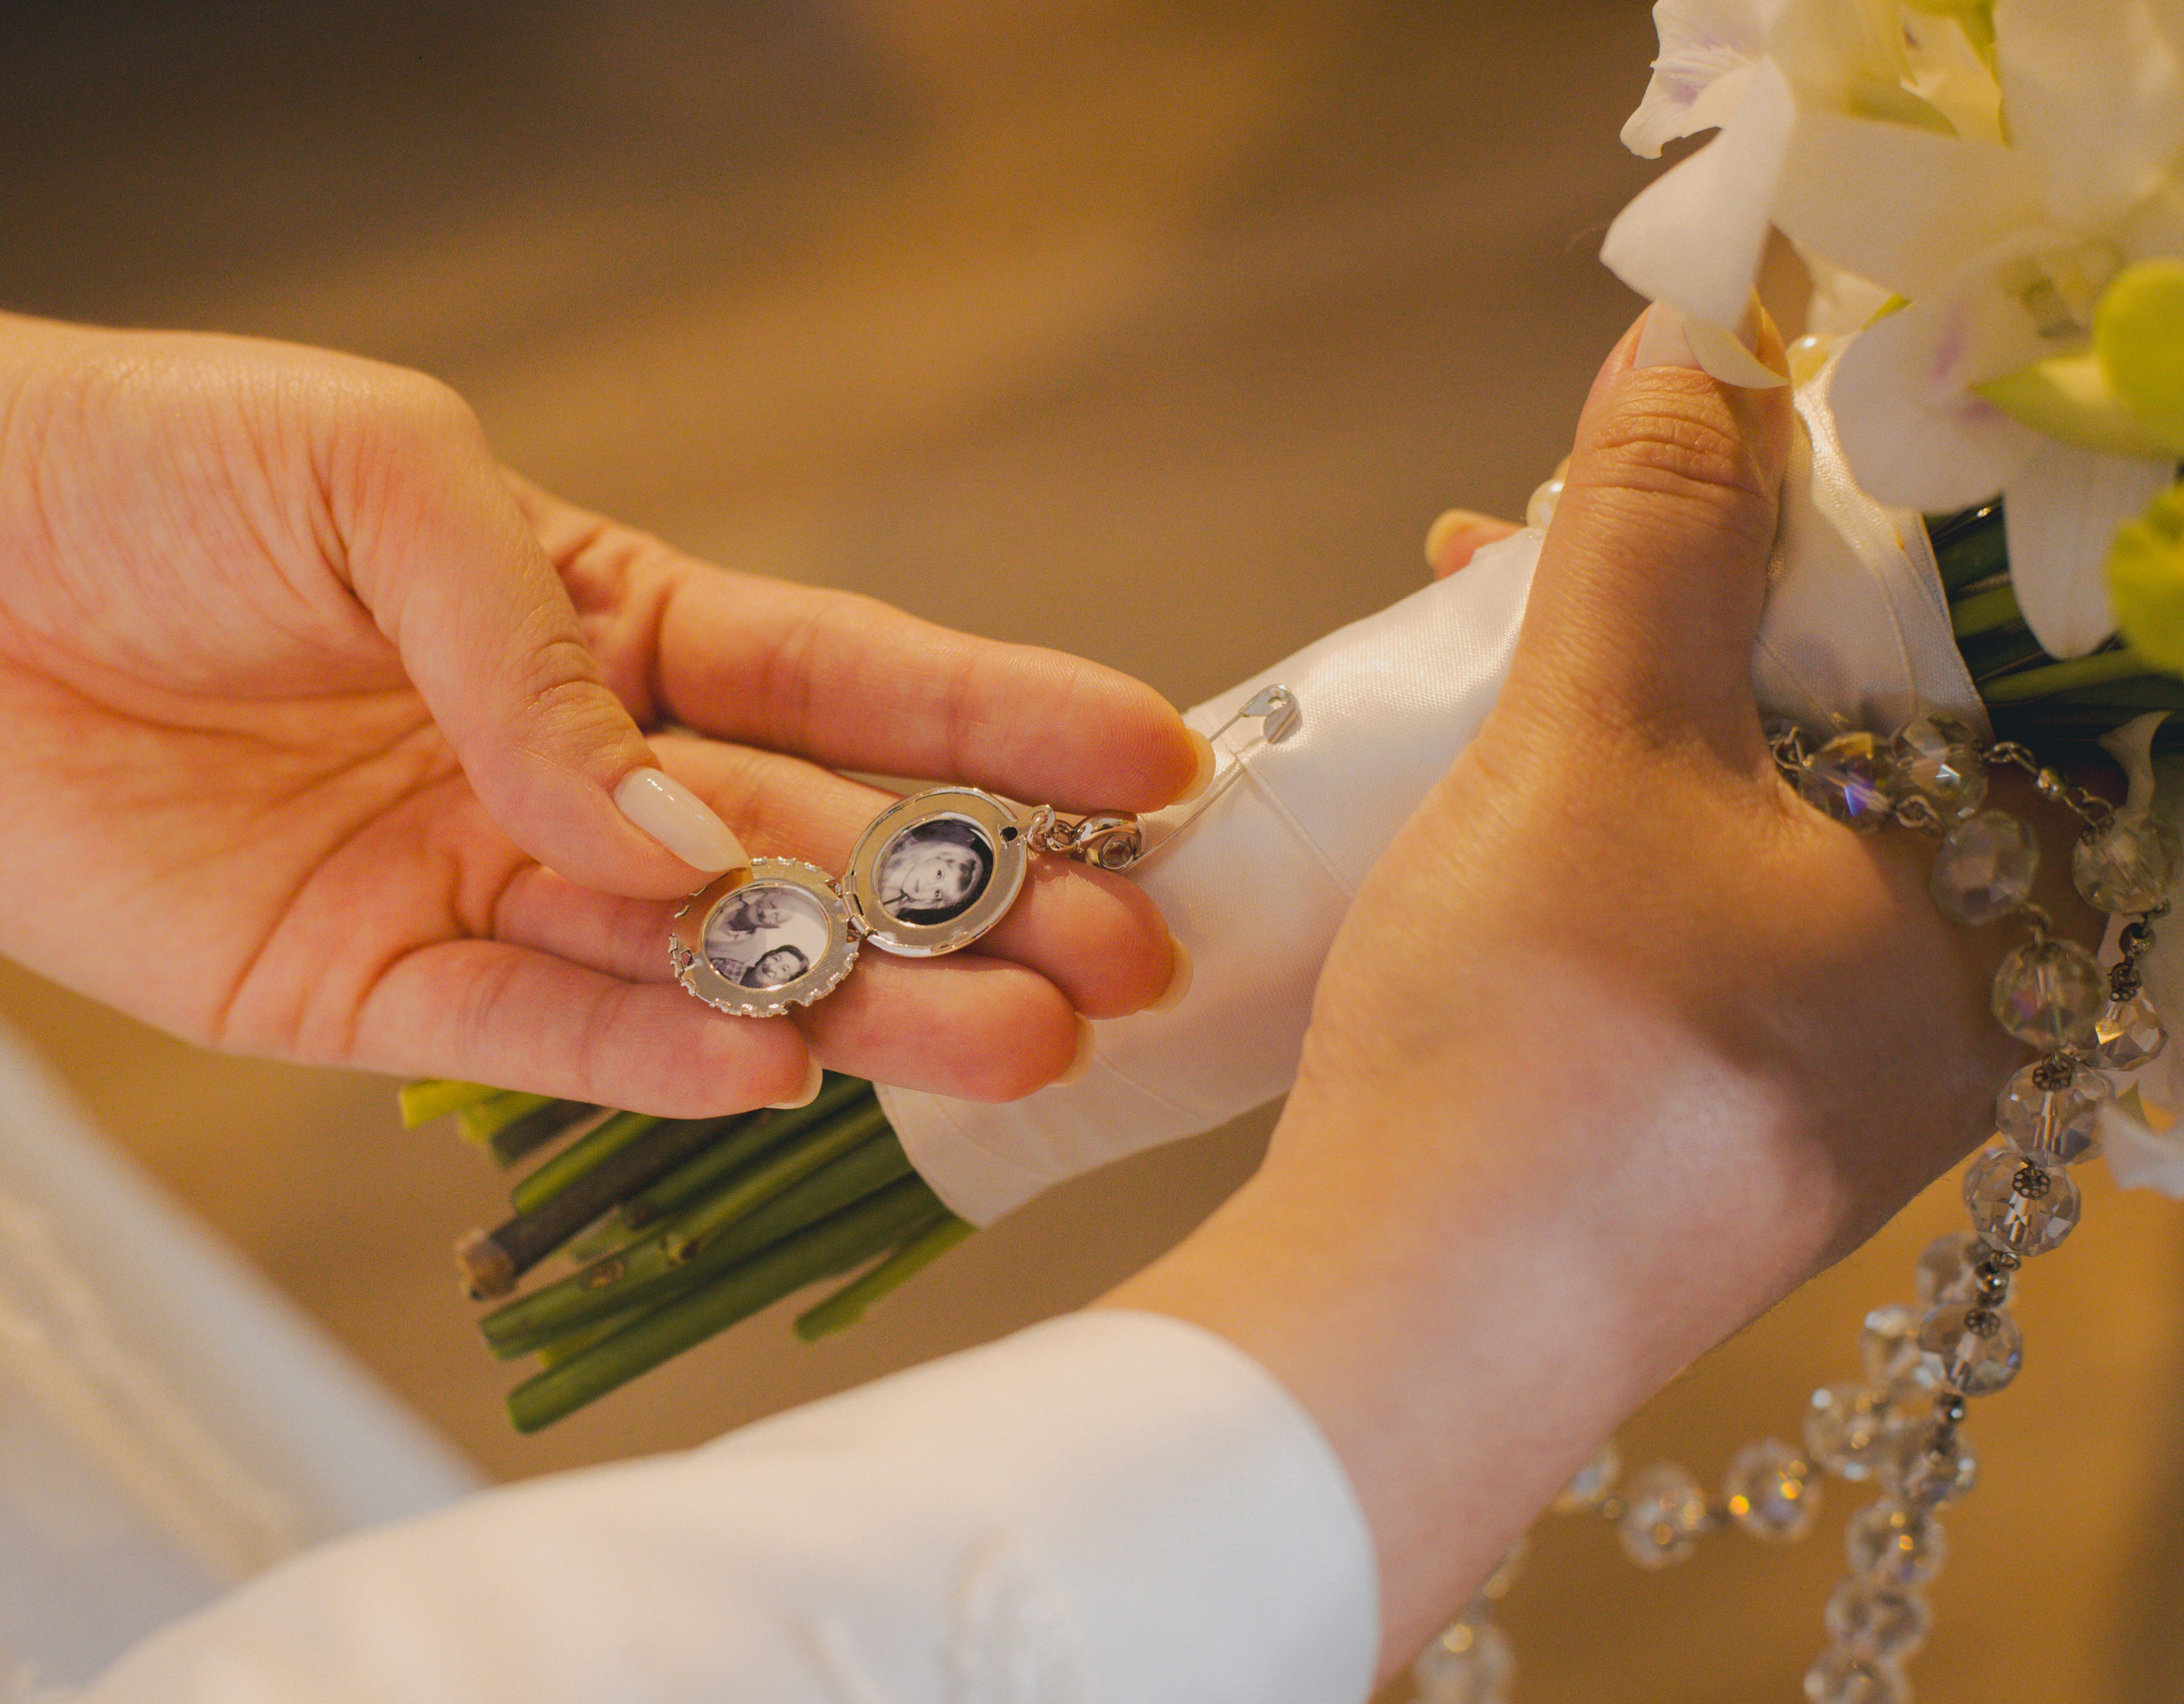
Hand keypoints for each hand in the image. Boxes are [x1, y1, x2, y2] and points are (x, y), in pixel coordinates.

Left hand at [0, 264, 1202, 1113]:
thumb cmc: (143, 466)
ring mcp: (483, 884)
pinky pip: (537, 1038)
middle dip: (977, 899)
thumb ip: (540, 647)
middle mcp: (574, 764)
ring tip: (1014, 1040)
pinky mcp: (368, 994)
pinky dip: (653, 1060)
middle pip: (816, 847)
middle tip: (1126, 954)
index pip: (844, 675)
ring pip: (712, 964)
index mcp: (608, 612)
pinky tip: (775, 1066)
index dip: (1000, 719)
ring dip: (862, 1006)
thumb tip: (675, 833)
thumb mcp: (378, 475)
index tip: (1153, 760)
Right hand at [1110, 306, 2061, 1668]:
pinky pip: (1687, 941)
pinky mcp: (1712, 1146)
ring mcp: (1831, 1096)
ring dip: (1620, 726)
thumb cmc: (1544, 1040)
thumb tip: (1697, 336)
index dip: (1817, 525)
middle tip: (1532, 550)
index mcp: (2002, 916)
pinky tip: (1477, 823)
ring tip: (1465, 660)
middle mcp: (1954, 1017)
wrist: (1410, 1330)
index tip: (1681, 463)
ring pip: (1749, 843)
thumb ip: (1654, 522)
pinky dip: (1599, 849)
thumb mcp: (1595, 734)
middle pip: (1844, 743)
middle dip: (1684, 620)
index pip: (1958, 652)